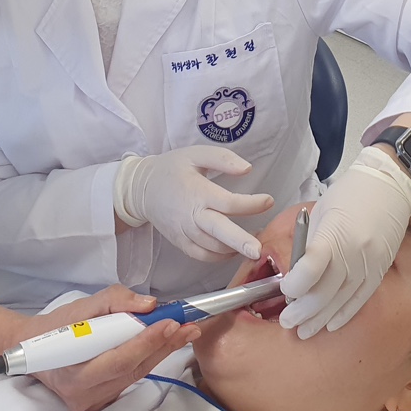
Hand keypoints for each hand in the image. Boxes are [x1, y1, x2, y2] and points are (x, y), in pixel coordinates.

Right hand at [26, 286, 200, 410]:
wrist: (33, 349)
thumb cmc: (56, 327)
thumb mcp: (81, 306)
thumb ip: (115, 301)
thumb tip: (149, 305)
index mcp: (73, 371)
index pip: (118, 359)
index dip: (146, 341)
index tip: (170, 322)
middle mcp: (83, 393)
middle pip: (133, 369)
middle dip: (163, 345)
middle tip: (188, 326)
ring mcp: (93, 401)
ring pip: (135, 375)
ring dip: (161, 352)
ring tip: (183, 332)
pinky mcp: (102, 401)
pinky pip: (131, 379)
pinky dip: (148, 359)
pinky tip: (163, 344)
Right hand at [115, 146, 273, 261]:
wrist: (141, 189)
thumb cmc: (172, 168)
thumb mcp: (196, 154)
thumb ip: (223, 159)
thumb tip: (247, 169)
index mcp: (197, 192)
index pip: (228, 202)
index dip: (251, 204)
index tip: (268, 200)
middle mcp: (191, 215)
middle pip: (219, 232)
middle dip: (240, 242)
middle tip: (258, 251)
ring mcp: (184, 232)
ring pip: (213, 247)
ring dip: (235, 248)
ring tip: (253, 244)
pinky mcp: (180, 243)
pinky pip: (202, 256)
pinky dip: (219, 257)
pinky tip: (233, 250)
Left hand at [278, 147, 410, 338]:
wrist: (389, 186)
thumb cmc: (350, 195)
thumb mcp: (320, 213)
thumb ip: (308, 245)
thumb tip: (294, 274)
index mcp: (335, 232)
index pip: (311, 267)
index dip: (295, 285)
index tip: (285, 290)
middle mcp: (354, 252)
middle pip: (325, 292)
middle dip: (302, 311)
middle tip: (287, 321)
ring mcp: (370, 264)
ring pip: (341, 301)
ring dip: (320, 319)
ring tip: (303, 331)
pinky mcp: (381, 271)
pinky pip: (361, 299)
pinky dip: (344, 314)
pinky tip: (330, 325)